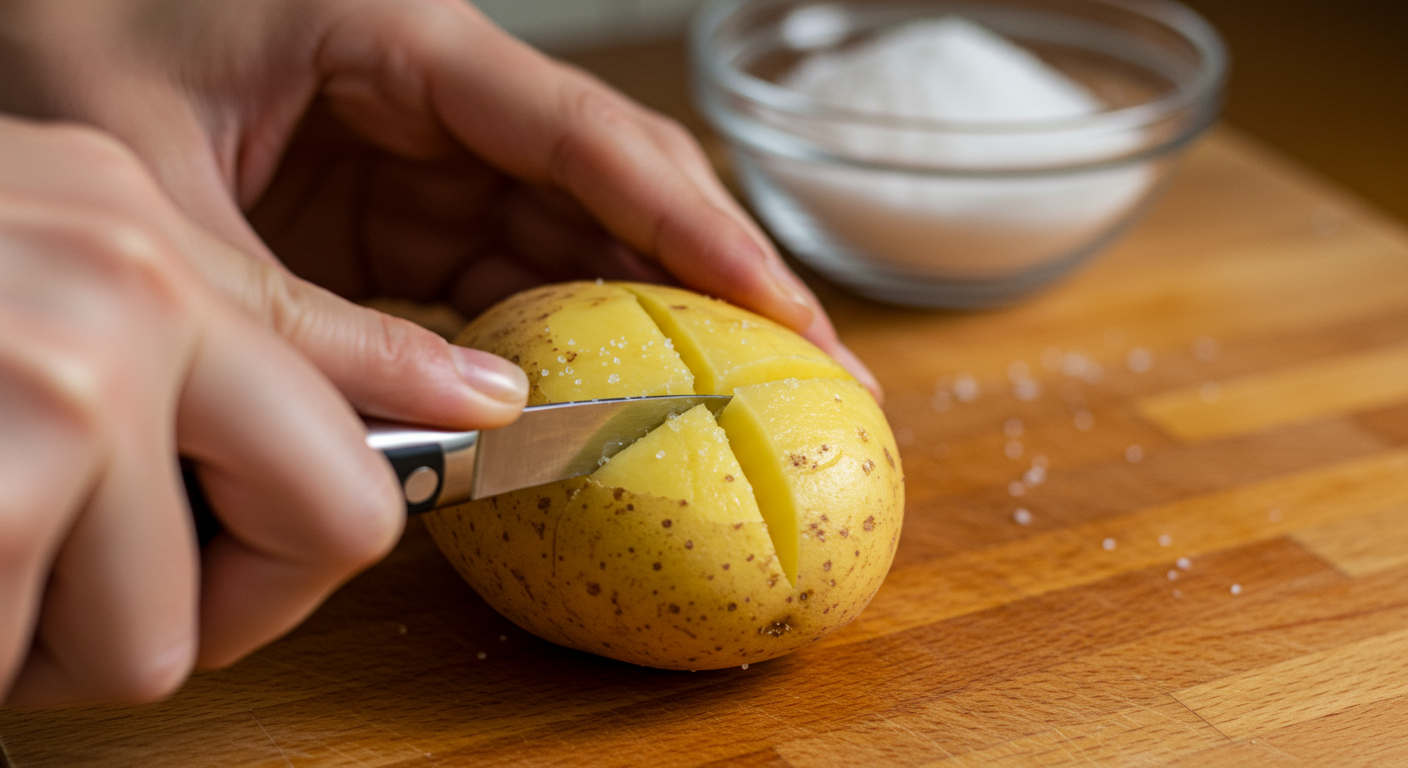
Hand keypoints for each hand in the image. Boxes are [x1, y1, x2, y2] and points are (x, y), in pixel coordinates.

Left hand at [0, 0, 880, 401]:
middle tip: (806, 379)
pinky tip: (590, 408)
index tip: (783, 314)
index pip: (585, 136)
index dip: (696, 230)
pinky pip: (490, 281)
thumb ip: (308, 316)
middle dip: (709, 288)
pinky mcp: (385, 214)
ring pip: (562, 244)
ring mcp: (414, 157)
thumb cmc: (49, 41)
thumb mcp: (159, 189)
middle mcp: (432, 94)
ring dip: (635, 329)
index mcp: (396, 34)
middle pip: (608, 191)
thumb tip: (481, 417)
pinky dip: (538, 349)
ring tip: (725, 411)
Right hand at [0, 116, 413, 704]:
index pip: (354, 425)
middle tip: (70, 574)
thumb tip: (481, 401)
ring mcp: (57, 374)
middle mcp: (125, 279)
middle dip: (215, 599)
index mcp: (145, 235)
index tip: (260, 549)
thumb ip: (265, 349)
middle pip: (337, 523)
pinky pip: (50, 663)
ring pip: (166, 634)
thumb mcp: (63, 298)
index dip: (308, 527)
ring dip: (50, 637)